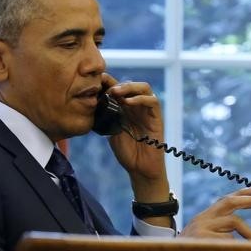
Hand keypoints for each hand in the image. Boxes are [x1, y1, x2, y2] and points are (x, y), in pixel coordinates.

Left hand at [102, 73, 169, 201]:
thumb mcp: (111, 130)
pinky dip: (141, 98)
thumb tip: (95, 102)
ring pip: (144, 88)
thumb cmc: (126, 151)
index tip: (94, 83)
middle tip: (105, 87)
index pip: (118, 88)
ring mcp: (147, 111)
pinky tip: (128, 102)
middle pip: (130, 84)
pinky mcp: (157, 118)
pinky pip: (153, 102)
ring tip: (116, 92)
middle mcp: (137, 106)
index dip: (107, 82)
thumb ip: (107, 116)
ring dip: (129, 87)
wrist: (140, 168)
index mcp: (125, 108)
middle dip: (117, 82)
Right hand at [180, 186, 250, 239]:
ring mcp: (202, 227)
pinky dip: (237, 248)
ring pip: (234, 222)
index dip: (242, 194)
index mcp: (203, 218)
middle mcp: (202, 219)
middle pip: (230, 202)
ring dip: (250, 234)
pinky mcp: (204, 238)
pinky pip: (230, 241)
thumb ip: (220, 235)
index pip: (224, 201)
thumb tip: (245, 236)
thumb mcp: (203, 242)